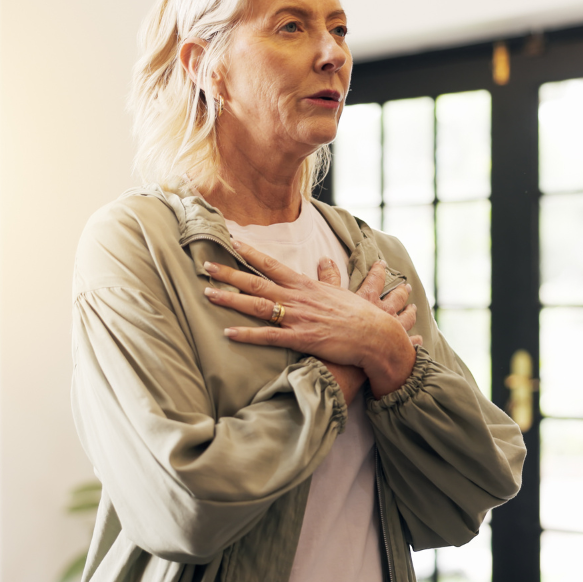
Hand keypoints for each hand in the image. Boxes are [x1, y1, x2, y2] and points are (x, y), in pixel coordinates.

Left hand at [202, 240, 416, 396]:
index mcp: (305, 285)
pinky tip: (228, 333)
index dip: (250, 254)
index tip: (231, 242)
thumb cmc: (360, 315)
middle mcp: (298, 298)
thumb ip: (330, 276)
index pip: (272, 265)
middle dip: (230, 273)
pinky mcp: (301, 339)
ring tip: (208, 294)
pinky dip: (247, 335)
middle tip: (206, 266)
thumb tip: (325, 260)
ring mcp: (298, 318)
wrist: (377, 335)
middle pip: (257, 282)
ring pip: (258, 306)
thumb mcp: (344, 291)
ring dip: (231, 299)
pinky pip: (268, 337)